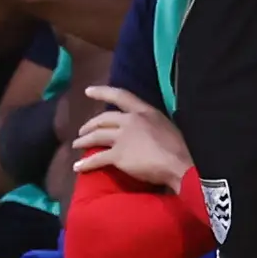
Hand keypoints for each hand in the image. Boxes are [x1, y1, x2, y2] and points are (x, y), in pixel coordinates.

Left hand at [71, 84, 192, 188]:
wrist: (179, 165)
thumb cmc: (179, 147)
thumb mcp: (166, 125)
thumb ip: (151, 122)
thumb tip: (145, 125)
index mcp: (144, 111)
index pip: (120, 95)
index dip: (102, 92)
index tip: (88, 91)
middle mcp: (130, 120)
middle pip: (103, 119)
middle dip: (90, 124)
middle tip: (83, 130)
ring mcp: (122, 137)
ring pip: (97, 136)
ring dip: (84, 140)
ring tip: (77, 144)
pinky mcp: (118, 155)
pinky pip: (97, 158)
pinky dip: (86, 164)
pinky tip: (78, 167)